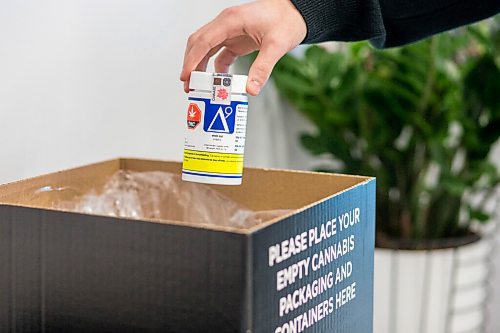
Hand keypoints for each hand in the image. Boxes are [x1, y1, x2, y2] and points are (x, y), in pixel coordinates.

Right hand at [180, 0, 306, 95]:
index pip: (204, 41)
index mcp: (231, 20)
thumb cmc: (287, 19)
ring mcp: (230, 31)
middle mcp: (227, 24)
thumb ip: (263, 68)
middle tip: (188, 84)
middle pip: (199, 43)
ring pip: (207, 48)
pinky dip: (216, 67)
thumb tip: (251, 88)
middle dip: (191, 64)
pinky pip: (220, 54)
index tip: (186, 76)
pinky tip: (219, 80)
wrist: (298, 12)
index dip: (192, 60)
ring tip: (198, 85)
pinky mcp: (237, 39)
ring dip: (200, 66)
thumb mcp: (277, 45)